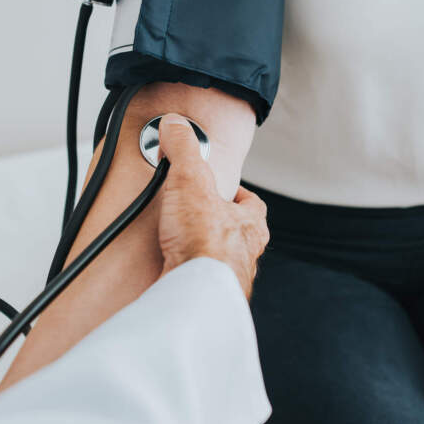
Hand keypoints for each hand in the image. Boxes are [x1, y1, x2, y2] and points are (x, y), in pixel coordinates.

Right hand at [155, 113, 269, 297]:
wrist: (194, 296)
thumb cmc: (204, 247)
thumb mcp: (191, 182)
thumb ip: (184, 151)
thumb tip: (176, 125)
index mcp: (250, 226)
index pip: (252, 204)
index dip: (237, 193)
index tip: (221, 187)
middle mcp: (245, 255)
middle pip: (237, 233)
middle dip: (219, 225)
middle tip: (197, 216)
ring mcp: (227, 279)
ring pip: (221, 260)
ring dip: (204, 252)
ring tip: (181, 244)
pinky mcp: (207, 298)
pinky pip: (200, 282)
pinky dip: (187, 275)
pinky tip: (171, 270)